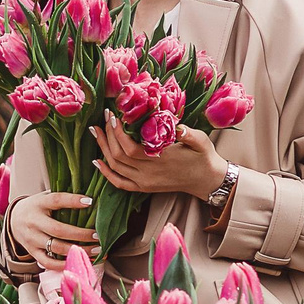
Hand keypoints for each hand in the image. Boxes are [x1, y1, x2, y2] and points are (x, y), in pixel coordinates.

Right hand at [8, 190, 97, 272]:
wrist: (13, 220)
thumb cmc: (36, 208)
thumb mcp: (44, 197)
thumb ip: (62, 199)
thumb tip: (89, 199)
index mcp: (39, 204)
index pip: (56, 200)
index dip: (72, 201)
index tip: (89, 202)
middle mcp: (34, 222)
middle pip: (58, 230)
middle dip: (80, 234)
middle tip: (97, 236)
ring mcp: (32, 239)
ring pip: (56, 248)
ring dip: (78, 250)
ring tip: (95, 250)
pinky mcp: (32, 252)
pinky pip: (48, 262)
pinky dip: (64, 264)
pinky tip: (78, 261)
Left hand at [92, 117, 228, 199]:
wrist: (206, 180)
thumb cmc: (203, 156)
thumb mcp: (201, 141)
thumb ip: (189, 134)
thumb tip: (179, 128)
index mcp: (161, 160)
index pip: (130, 148)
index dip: (117, 133)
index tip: (113, 116)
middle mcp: (149, 173)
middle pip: (118, 155)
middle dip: (108, 135)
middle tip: (104, 117)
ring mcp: (144, 182)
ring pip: (115, 167)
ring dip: (103, 149)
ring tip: (96, 131)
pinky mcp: (143, 188)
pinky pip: (119, 183)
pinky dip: (106, 173)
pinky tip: (97, 161)